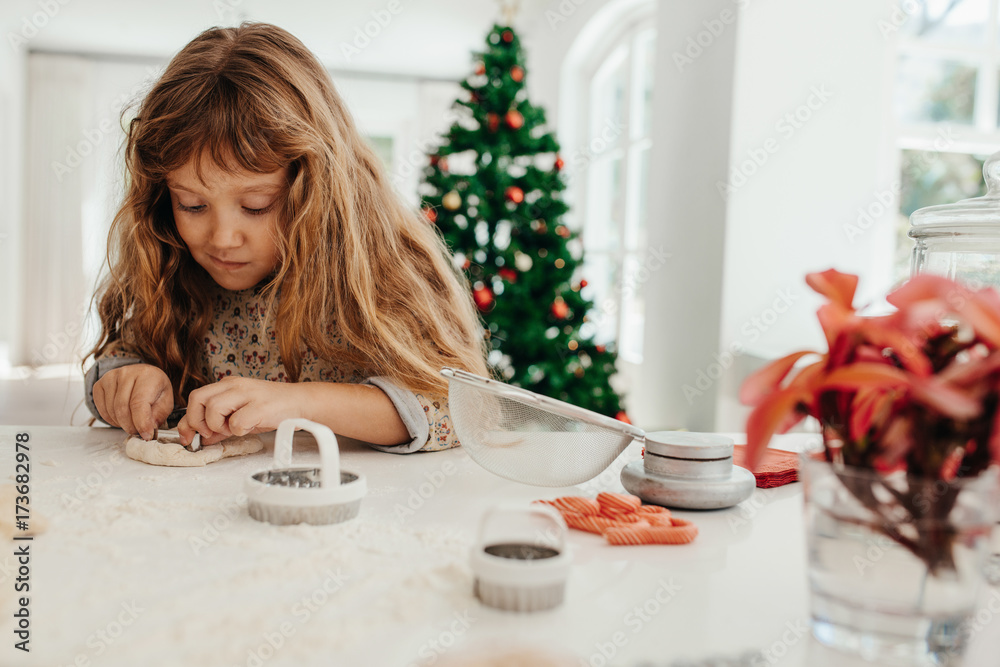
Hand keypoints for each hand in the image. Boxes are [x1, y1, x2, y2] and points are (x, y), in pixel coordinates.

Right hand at [93, 364, 173, 439]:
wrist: (143, 376)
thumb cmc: (154, 389)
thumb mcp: (166, 401)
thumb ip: (159, 414)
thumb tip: (148, 428)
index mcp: (147, 375)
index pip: (139, 402)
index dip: (141, 422)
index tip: (146, 435)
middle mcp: (127, 373)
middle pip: (122, 408)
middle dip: (131, 426)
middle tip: (139, 432)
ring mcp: (110, 377)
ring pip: (111, 411)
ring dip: (121, 424)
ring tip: (132, 423)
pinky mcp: (99, 384)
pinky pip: (101, 409)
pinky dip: (111, 420)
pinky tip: (121, 418)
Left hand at [177, 377, 306, 446]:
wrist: (300, 402)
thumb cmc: (272, 408)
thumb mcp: (242, 414)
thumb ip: (221, 424)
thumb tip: (204, 437)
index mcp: (228, 384)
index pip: (196, 398)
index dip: (187, 420)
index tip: (188, 436)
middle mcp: (235, 385)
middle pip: (198, 398)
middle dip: (198, 421)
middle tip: (210, 433)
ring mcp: (247, 394)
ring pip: (214, 409)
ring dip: (219, 426)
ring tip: (234, 429)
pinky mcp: (260, 406)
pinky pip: (237, 422)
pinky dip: (239, 431)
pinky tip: (250, 427)